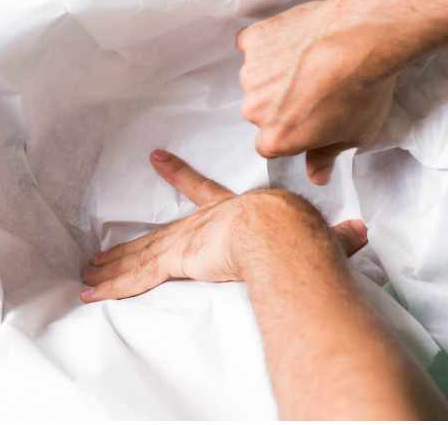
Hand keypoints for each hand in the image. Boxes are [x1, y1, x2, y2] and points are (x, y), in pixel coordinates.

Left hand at [80, 150, 366, 302]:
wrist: (282, 232)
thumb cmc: (302, 234)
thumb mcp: (322, 236)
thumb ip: (337, 237)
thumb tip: (361, 231)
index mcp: (230, 212)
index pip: (199, 191)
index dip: (178, 174)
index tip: (156, 157)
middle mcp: (200, 225)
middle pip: (157, 236)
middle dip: (129, 245)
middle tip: (100, 249)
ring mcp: (184, 241)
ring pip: (138, 256)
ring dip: (112, 267)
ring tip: (87, 272)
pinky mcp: (175, 259)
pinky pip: (136, 276)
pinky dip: (112, 284)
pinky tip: (90, 290)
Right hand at [237, 0, 402, 183]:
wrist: (361, 40)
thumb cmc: (361, 91)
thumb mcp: (354, 134)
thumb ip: (325, 156)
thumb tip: (316, 176)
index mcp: (277, 138)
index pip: (270, 145)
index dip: (289, 134)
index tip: (307, 122)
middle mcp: (255, 108)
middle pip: (260, 111)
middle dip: (279, 103)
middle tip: (312, 90)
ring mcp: (251, 72)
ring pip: (256, 78)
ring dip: (274, 74)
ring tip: (307, 62)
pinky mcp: (253, 41)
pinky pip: (253, 45)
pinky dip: (268, 44)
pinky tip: (294, 41)